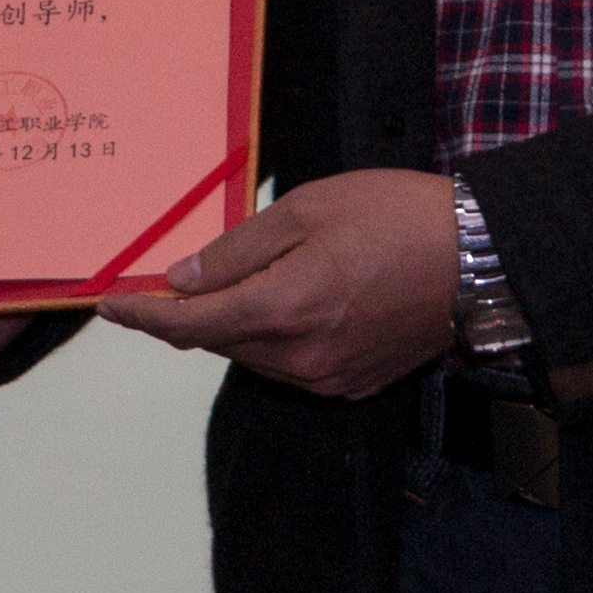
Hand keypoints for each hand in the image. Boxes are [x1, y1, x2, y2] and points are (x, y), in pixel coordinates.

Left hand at [92, 167, 456, 400]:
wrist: (483, 260)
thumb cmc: (397, 217)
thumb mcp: (308, 209)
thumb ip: (239, 249)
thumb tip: (183, 280)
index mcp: (284, 309)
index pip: (188, 325)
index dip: (142, 316)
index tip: (109, 303)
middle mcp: (301, 357)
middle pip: (217, 343)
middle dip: (184, 315)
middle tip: (165, 281)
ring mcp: (329, 377)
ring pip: (252, 356)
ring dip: (229, 326)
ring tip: (229, 282)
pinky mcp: (353, 383)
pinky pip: (290, 366)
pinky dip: (270, 338)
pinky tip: (282, 302)